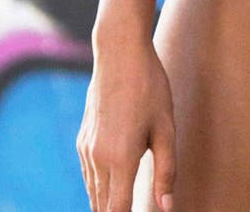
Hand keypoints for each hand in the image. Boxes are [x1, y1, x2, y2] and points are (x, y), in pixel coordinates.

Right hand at [77, 33, 176, 211]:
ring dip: (106, 205)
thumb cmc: (149, 87)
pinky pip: (90, 176)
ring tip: (122, 205)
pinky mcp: (82, 141)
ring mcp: (86, 150)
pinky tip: (113, 188)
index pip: (117, 211)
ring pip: (94, 193)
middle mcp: (97, 158)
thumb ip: (166, 171)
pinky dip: (100, 188)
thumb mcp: (166, 127)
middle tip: (133, 210)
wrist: (119, 53)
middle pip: (102, 206)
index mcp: (120, 158)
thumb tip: (167, 208)